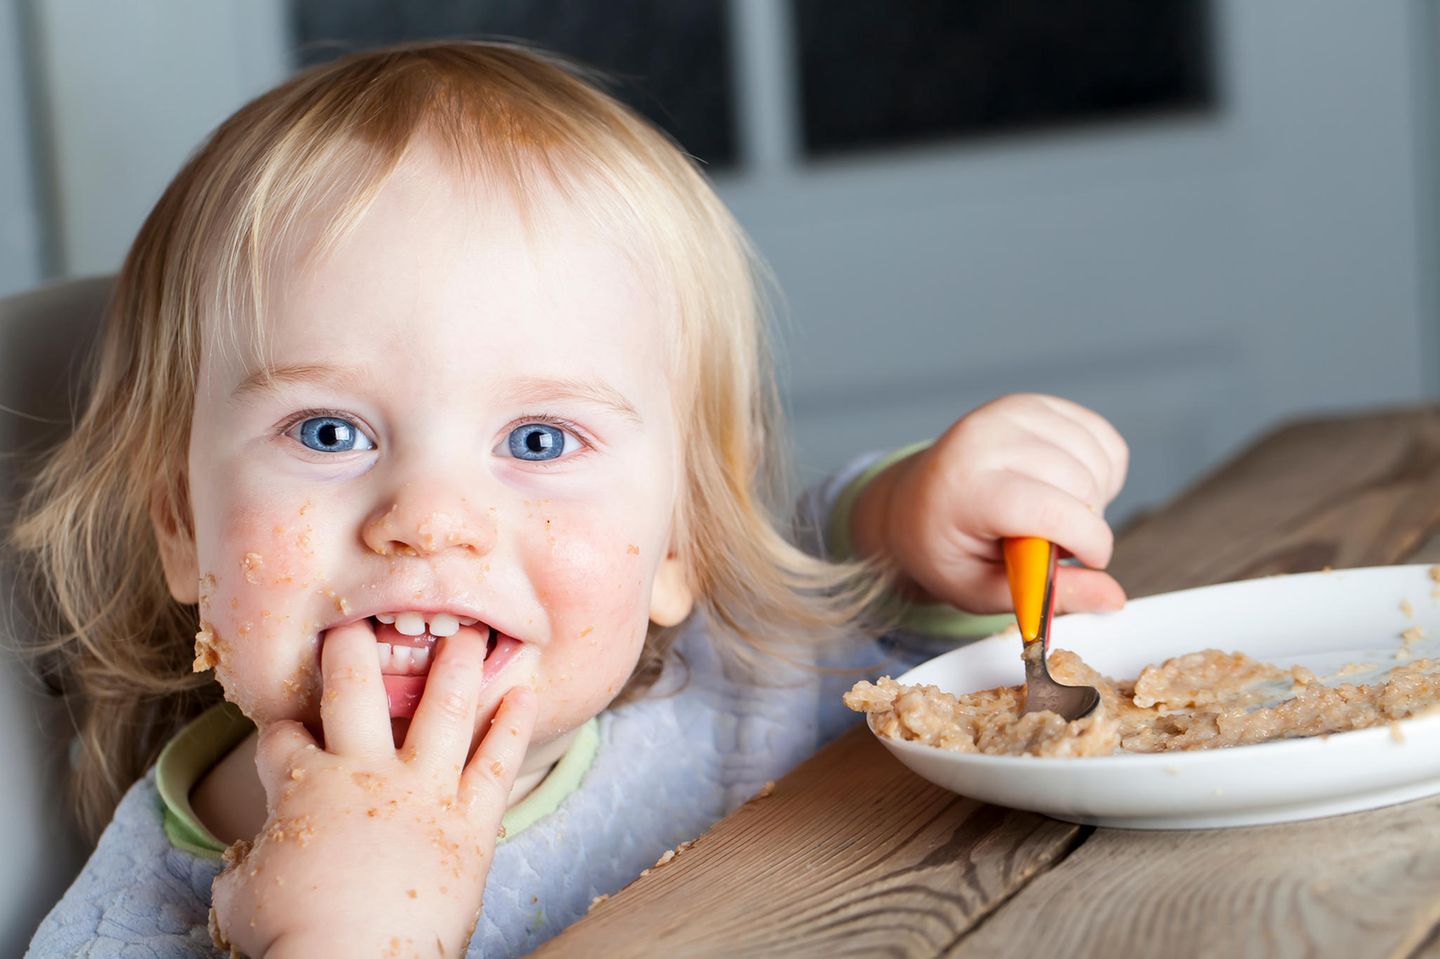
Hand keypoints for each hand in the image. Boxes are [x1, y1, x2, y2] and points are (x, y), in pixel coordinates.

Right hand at [208, 622, 537, 957]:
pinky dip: (513, 725)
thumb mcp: (243, 893)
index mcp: (304, 785)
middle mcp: (366, 772)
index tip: (287, 725)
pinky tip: (525, 691)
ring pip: (443, 708)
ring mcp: (424, 793)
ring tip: (470, 630)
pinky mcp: (470, 824)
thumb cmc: (292, 939)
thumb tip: (248, 860)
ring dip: (456, 663)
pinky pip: (498, 763)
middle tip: (357, 620)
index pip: (283, 736)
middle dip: (351, 647)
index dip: (280, 728)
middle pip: (354, 687)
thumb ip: (250, 861)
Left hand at [851, 393, 1128, 615]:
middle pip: (1079, 484)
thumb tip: (1113, 598)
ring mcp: (1011, 413)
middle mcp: (985, 438)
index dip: (1086, 540)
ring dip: (1096, 498)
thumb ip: (1050, 594)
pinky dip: (1101, 470)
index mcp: (965, 489)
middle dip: (1087, 524)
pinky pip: (1101, 438)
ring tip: (1054, 516)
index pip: (1048, 509)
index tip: (1090, 560)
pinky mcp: (1036, 404)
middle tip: (1053, 543)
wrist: (914, 503)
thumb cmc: (947, 551)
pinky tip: (1067, 488)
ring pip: (1096, 460)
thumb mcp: (984, 590)